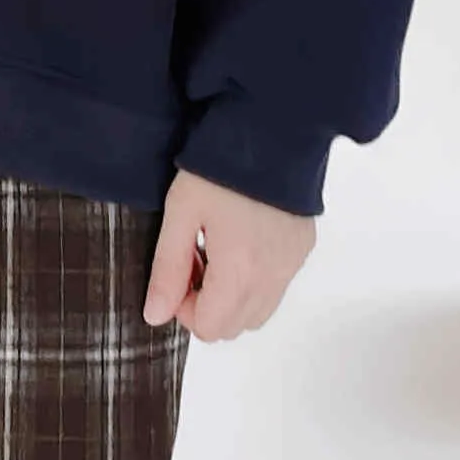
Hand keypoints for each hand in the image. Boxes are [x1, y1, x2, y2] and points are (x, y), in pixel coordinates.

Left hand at [143, 168, 316, 342]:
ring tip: (218, 249)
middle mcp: (273, 277)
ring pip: (258, 311)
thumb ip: (168, 268)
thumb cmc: (219, 168)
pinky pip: (277, 285)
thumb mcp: (181, 212)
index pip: (210, 328)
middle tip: (196, 259)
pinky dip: (256, 279)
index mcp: (240, 272)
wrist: (270, 130)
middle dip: (208, 304)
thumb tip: (156, 315)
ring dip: (232, 295)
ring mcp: (292, 264)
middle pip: (235, 326)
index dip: (184, 308)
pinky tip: (242, 239)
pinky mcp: (303, 248)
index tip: (180, 270)